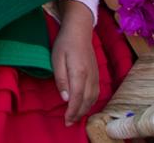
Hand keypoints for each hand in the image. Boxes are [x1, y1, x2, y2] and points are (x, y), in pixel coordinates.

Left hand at [51, 0, 98, 125]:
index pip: (77, 97)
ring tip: (75, 117)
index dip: (72, 111)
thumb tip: (65, 98)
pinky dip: (90, 102)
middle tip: (68, 122)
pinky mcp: (97, 73)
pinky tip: (83, 105)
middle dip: (78, 114)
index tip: (66, 120)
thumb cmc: (65, 43)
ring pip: (93, 98)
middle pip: (86, 101)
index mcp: (79, 72)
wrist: (79, 30)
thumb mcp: (56, 59)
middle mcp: (90, 76)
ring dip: (85, 110)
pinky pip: (96, 92)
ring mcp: (95, 75)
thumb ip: (61, 79)